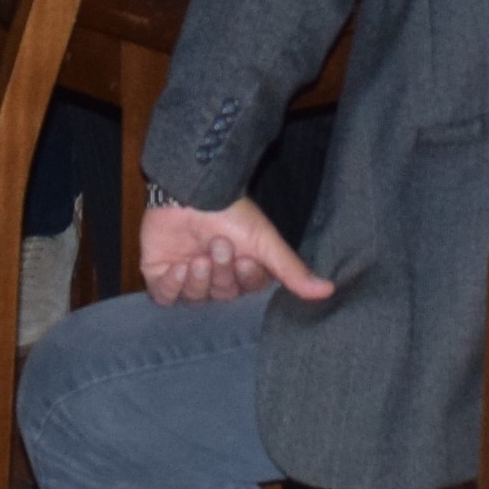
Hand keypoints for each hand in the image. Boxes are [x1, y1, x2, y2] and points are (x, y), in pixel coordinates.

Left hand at [138, 196, 331, 306]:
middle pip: (221, 294)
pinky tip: (179, 267)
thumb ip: (292, 270)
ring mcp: (187, 276)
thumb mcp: (266, 241)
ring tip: (199, 255)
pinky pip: (165, 297)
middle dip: (221, 272)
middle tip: (219, 245)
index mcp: (240, 269)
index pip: (246, 289)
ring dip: (198, 279)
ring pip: (195, 299)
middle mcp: (214, 276)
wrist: (189, 189)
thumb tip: (328, 291)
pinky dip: (173, 286)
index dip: (245, 277)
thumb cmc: (231, 212)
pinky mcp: (160, 273)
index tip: (246, 257)